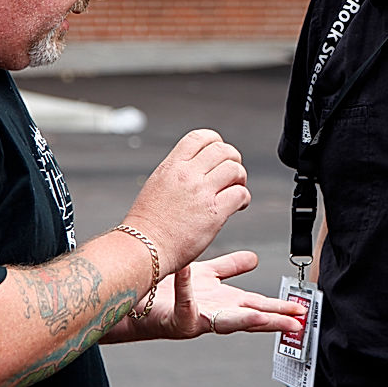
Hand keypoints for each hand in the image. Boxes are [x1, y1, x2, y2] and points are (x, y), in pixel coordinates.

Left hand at [106, 251, 304, 341]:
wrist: (136, 304)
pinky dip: (187, 289)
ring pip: (223, 323)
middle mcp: (214, 314)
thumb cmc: (170, 292)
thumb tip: (255, 260)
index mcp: (224, 303)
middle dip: (273, 322)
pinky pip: (183, 302)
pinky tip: (192, 273)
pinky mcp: (174, 320)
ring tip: (263, 316)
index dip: (280, 309)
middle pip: (249, 319)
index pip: (258, 306)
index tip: (302, 310)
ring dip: (245, 320)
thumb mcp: (208, 276)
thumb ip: (231, 267)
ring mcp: (195, 319)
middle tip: (295, 324)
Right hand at [122, 129, 250, 275]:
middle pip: (223, 150)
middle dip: (233, 159)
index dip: (215, 141)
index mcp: (171, 166)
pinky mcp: (214, 212)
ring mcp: (201, 192)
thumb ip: (177, 173)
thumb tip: (199, 168)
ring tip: (236, 190)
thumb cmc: (148, 224)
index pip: (200, 137)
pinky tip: (237, 206)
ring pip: (235, 169)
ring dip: (240, 179)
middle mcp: (187, 175)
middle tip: (232, 175)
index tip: (219, 154)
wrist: (143, 249)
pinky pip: (240, 194)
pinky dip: (243, 198)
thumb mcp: (157, 185)